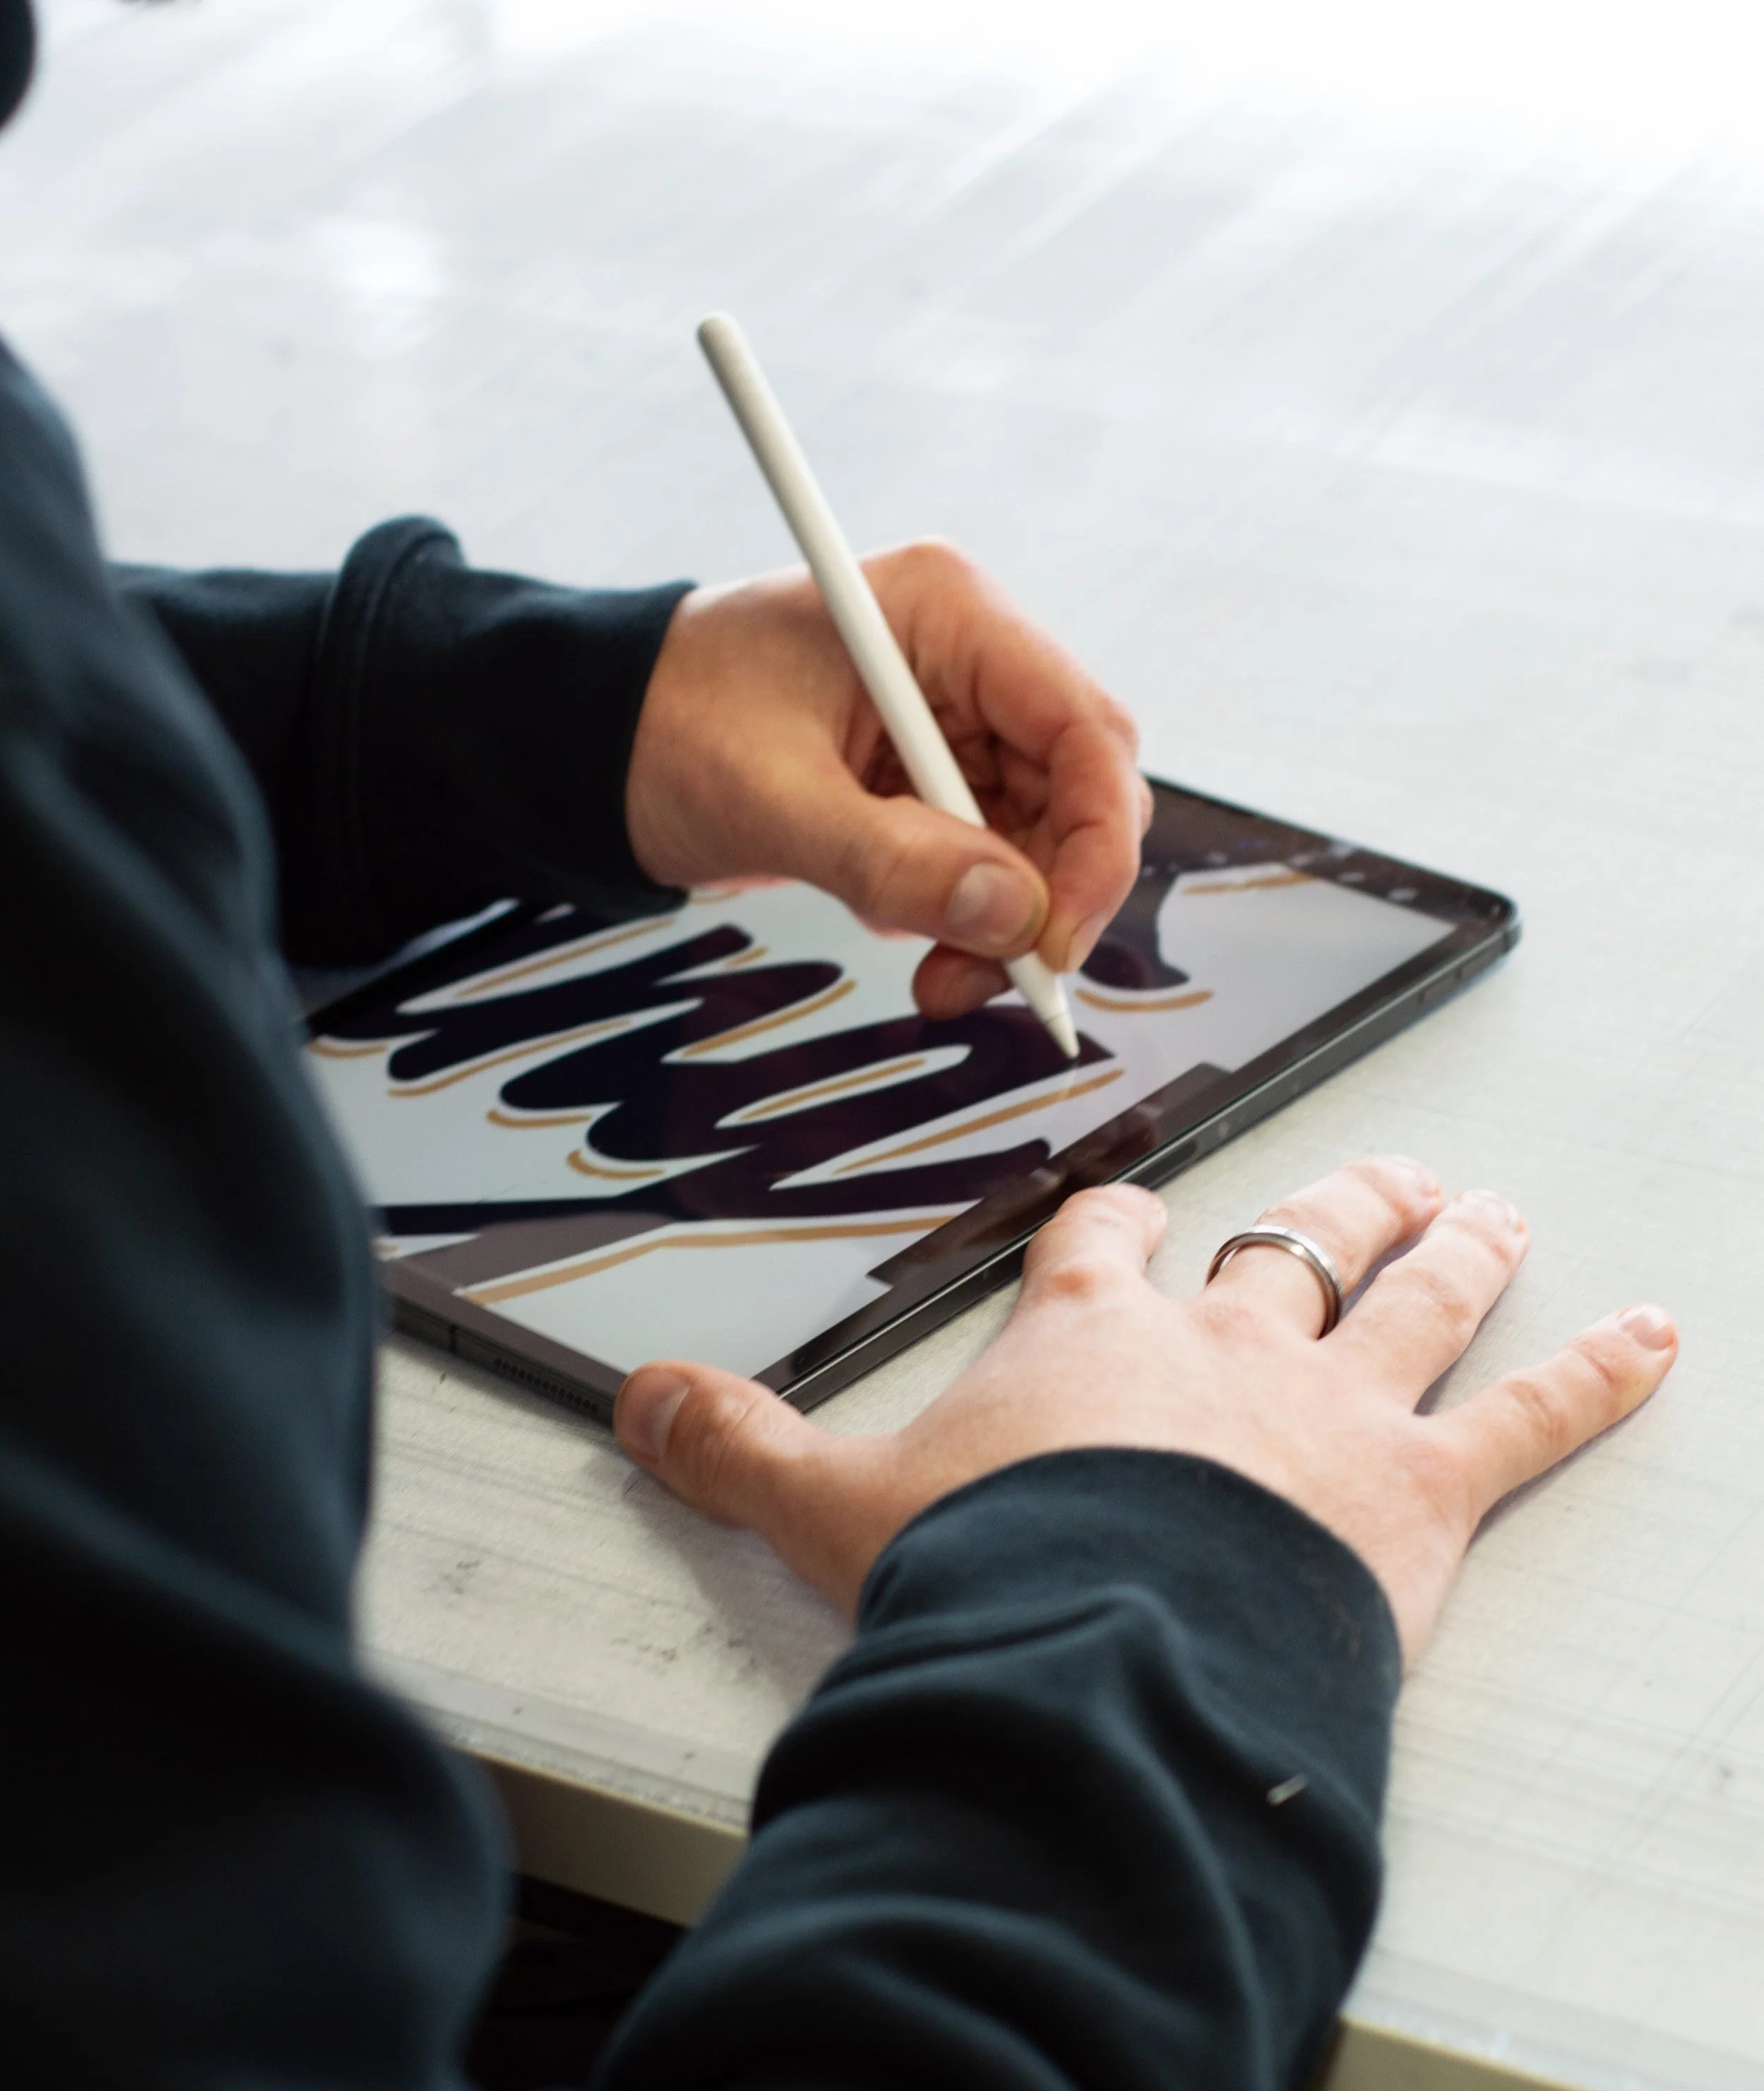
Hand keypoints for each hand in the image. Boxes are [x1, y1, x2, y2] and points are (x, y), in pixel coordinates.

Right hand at [614, 1156, 1678, 1662]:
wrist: (1095, 1657)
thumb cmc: (985, 1574)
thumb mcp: (828, 1508)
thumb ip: (732, 1448)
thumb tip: (630, 1401)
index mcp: (1092, 1342)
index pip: (1111, 1246)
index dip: (1126, 1221)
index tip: (1141, 1204)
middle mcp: (1221, 1350)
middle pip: (1288, 1250)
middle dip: (1331, 1208)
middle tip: (1379, 1176)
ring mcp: (1329, 1413)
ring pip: (1409, 1300)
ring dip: (1454, 1251)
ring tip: (1488, 1211)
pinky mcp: (1416, 1496)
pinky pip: (1527, 1420)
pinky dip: (1595, 1375)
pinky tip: (1654, 1335)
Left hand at [626, 542, 1148, 1019]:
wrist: (595, 743)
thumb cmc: (663, 725)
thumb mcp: (770, 797)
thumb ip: (893, 859)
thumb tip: (1013, 916)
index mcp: (946, 615)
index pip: (1084, 729)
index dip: (1097, 842)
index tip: (1059, 939)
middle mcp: (969, 660)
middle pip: (1081, 793)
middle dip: (1051, 898)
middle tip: (1003, 979)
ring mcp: (955, 723)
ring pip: (1045, 842)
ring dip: (1008, 925)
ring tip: (940, 981)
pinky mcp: (932, 779)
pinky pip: (992, 862)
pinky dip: (968, 919)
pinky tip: (910, 933)